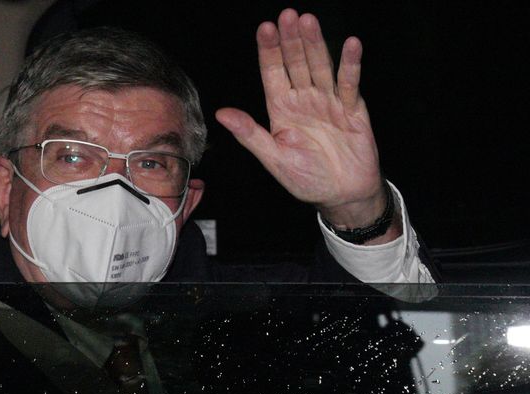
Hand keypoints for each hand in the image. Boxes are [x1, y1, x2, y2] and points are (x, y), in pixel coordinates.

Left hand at [216, 9, 387, 230]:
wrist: (341, 195)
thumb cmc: (306, 179)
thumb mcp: (274, 159)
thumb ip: (250, 134)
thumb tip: (222, 114)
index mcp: (281, 109)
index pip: (273, 73)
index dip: (269, 51)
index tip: (264, 29)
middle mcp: (304, 100)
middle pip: (296, 63)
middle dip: (291, 40)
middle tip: (287, 15)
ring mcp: (328, 102)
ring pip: (320, 67)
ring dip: (315, 45)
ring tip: (308, 22)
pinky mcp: (352, 109)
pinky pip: (350, 85)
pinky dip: (350, 65)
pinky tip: (350, 45)